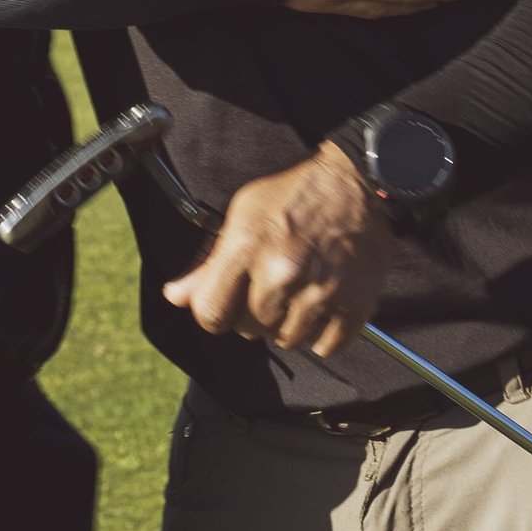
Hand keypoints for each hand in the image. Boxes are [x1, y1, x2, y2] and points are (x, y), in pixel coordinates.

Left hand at [163, 145, 393, 356]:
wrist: (357, 183)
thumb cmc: (293, 196)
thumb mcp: (243, 214)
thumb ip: (209, 262)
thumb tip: (174, 297)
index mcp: (248, 245)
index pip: (211, 314)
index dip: (215, 312)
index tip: (228, 301)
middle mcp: (282, 271)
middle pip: (249, 330)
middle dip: (256, 313)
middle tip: (273, 283)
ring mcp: (321, 290)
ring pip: (287, 341)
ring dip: (289, 324)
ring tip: (299, 291)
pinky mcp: (355, 304)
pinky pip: (325, 347)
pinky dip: (322, 334)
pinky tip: (323, 304)